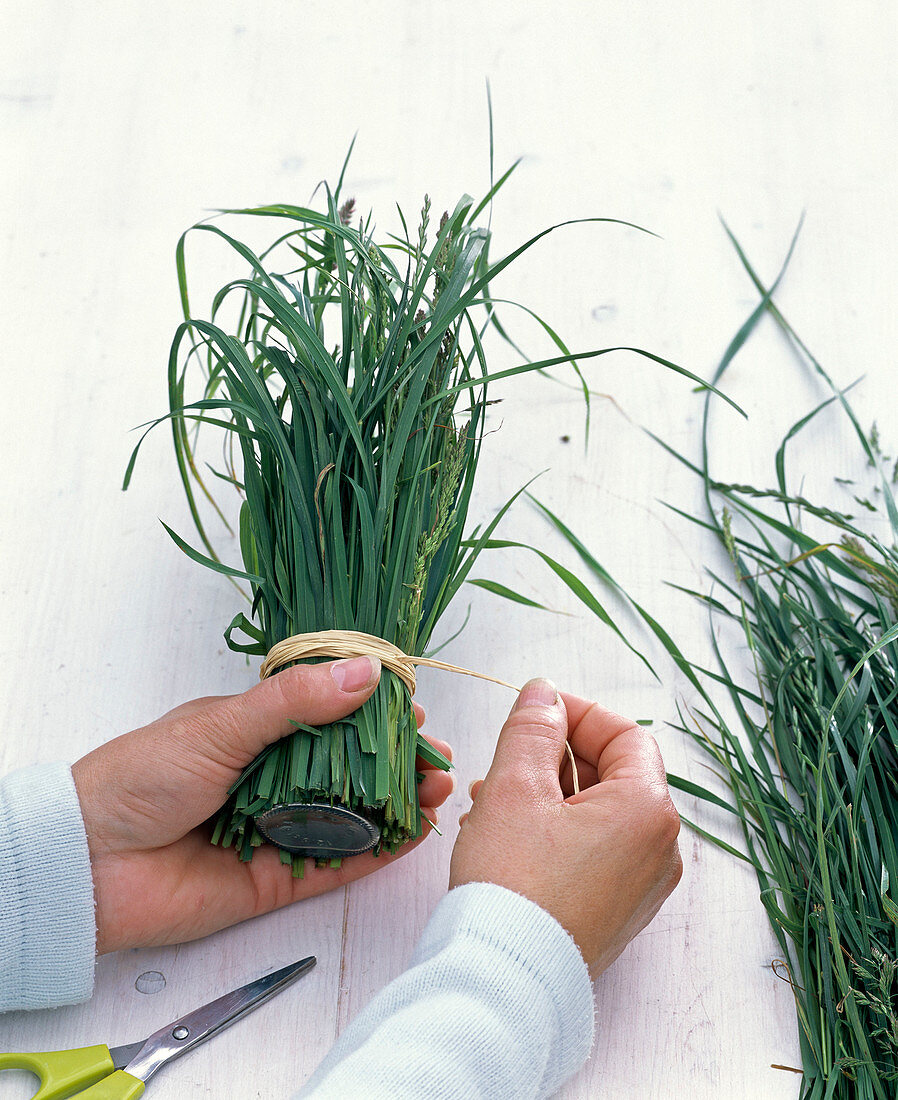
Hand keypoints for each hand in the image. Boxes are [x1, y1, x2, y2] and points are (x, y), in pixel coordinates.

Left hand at [72, 657, 453, 953]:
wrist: (86, 864)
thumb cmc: (141, 778)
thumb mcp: (221, 725)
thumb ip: (294, 703)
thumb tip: (364, 672)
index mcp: (255, 731)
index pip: (330, 716)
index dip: (375, 713)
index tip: (415, 709)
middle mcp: (272, 778)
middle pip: (350, 768)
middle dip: (398, 762)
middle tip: (439, 758)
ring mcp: (278, 829)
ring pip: (351, 816)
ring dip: (398, 804)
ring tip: (441, 792)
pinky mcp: (276, 880)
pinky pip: (337, 864)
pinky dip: (378, 853)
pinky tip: (414, 836)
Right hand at [450, 678, 681, 973]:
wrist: (506, 981)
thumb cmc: (513, 885)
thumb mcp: (515, 787)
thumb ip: (532, 729)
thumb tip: (543, 692)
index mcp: (648, 811)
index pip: (625, 734)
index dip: (577, 713)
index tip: (533, 711)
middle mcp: (659, 850)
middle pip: (612, 774)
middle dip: (553, 757)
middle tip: (504, 760)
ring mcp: (641, 888)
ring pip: (597, 814)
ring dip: (547, 794)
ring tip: (490, 801)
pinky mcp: (616, 914)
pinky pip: (593, 852)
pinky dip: (555, 832)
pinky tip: (506, 836)